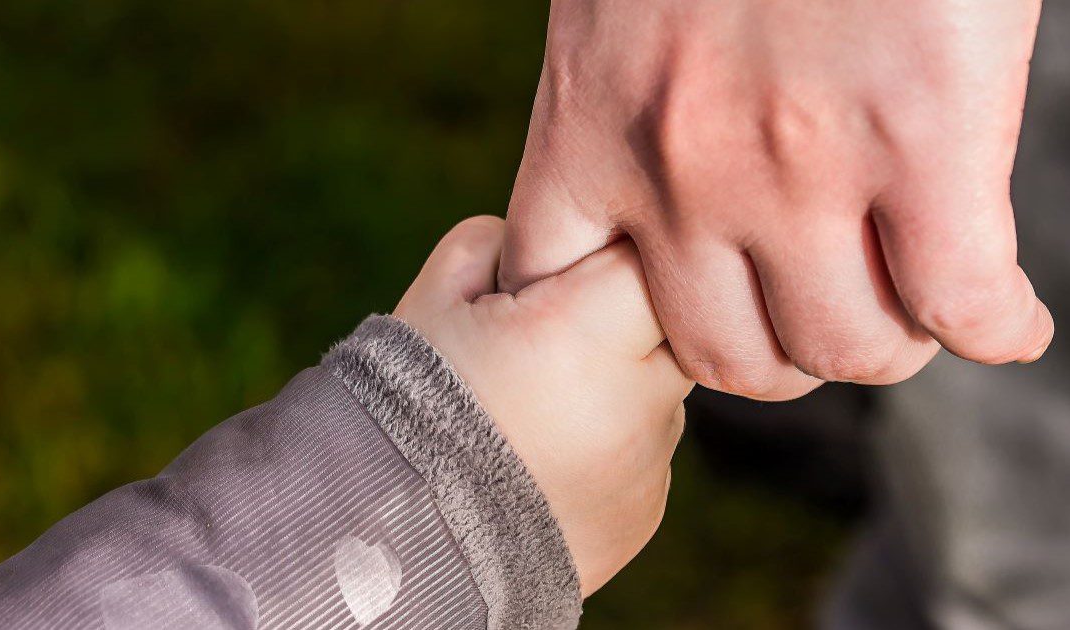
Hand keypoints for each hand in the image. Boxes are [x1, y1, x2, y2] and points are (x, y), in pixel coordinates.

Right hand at [394, 216, 692, 595]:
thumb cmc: (406, 406)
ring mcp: (648, 461)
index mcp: (586, 332)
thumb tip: (546, 241)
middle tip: (551, 339)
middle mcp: (636, 398)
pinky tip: (545, 457)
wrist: (398, 543)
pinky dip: (609, 444)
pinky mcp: (645, 509)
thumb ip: (500, 244)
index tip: (565, 275)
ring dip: (617, 384)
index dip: (605, 255)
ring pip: (660, 390)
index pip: (648, 258)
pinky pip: (645, 450)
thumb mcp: (435, 300)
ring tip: (536, 410)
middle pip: (671, 324)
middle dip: (621, 318)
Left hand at [501, 0, 1052, 399]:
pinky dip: (998, 329)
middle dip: (783, 351)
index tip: (679, 310)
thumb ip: (625, 95)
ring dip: (885, 343)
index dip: (622, 328)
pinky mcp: (921, 140)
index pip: (561, 293)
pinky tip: (1010, 319)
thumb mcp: (619, 5)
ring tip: (913, 309)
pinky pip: (961, 302)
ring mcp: (798, 168)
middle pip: (728, 357)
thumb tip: (670, 167)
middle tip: (827, 312)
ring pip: (843, 350)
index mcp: (594, 122)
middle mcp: (683, 169)